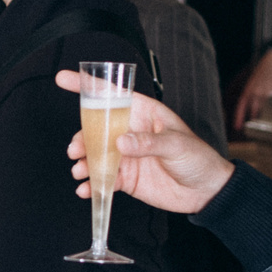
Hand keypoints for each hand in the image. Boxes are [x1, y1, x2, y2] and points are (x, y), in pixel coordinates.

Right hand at [58, 69, 234, 213]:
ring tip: (80, 171)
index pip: (112, 94)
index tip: (64, 79)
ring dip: (84, 162)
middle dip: (81, 137)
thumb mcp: (177, 144)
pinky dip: (91, 184)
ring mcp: (127, 156)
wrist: (207, 192)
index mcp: (144, 114)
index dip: (87, 85)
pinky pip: (103, 179)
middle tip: (75, 149)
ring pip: (96, 155)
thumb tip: (121, 142)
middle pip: (96, 128)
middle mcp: (131, 132)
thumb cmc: (199, 159)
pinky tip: (86, 189)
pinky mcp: (126, 178)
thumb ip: (148, 142)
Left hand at [233, 47, 271, 128]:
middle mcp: (255, 92)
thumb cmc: (262, 77)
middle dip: (253, 122)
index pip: (241, 107)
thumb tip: (253, 113)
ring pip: (264, 109)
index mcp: (247, 91)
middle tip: (254, 131)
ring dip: (264, 119)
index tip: (238, 128)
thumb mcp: (252, 86)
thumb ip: (251, 98)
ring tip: (265, 128)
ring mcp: (266, 92)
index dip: (238, 118)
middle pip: (253, 111)